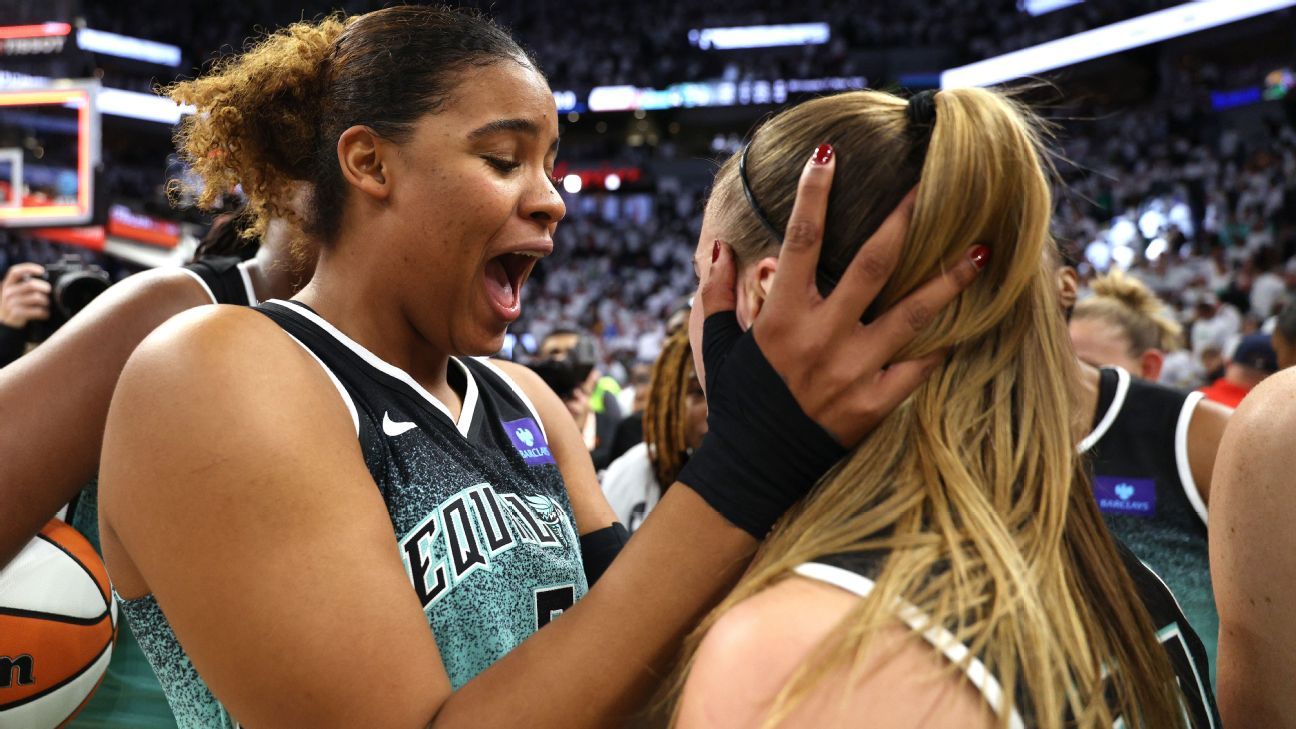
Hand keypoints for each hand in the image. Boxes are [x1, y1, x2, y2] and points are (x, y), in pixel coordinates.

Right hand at [0, 263, 50, 328]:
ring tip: (46, 304)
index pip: (15, 272)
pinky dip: (44, 313)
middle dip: (44, 287)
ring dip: (46, 301)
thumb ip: (24, 285)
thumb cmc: (16, 305)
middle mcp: (8, 292)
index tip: (42, 270)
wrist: (6, 324)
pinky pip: (37, 310)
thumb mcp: (15, 293)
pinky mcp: (17, 313)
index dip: (29, 268)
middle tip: (49, 291)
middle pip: (31, 284)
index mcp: (8, 284)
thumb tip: (45, 279)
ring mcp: (11, 303)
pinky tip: (45, 314)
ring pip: (37, 297)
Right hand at [699, 145, 983, 445]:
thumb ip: (714, 295)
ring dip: (948, 280)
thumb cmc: (738, 402)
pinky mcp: (875, 404)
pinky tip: (964, 326)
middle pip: (872, 265)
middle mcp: (821, 337)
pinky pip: (918, 368)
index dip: (814, 194)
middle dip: (903, 221)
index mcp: (780, 317)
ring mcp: (853, 370)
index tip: (828, 154)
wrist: (755, 469)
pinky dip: (940, 347)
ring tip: (980, 252)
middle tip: (930, 186)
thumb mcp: (716, 348)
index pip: (800, 242)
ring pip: (912, 315)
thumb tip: (718, 247)